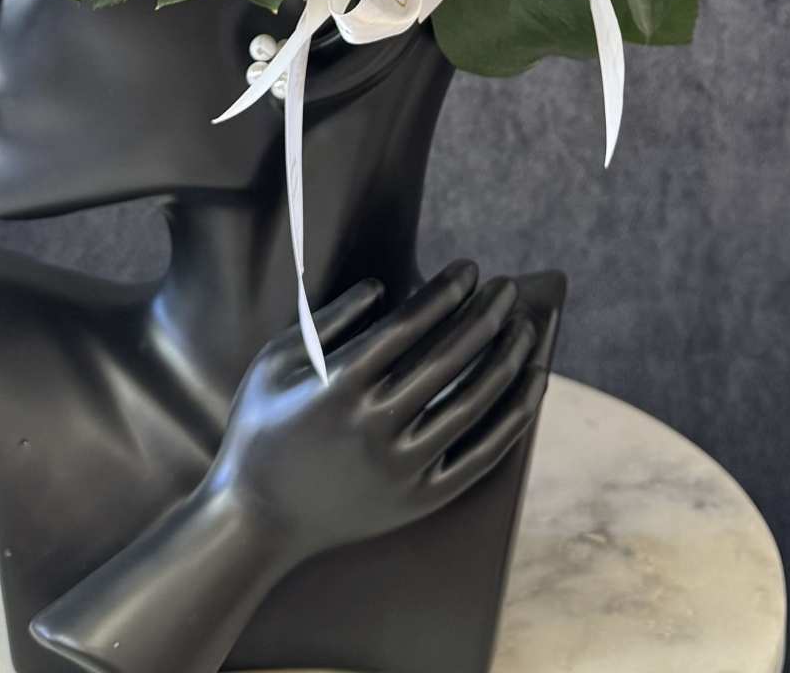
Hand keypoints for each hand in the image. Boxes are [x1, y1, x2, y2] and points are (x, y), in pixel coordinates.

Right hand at [206, 261, 546, 564]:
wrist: (257, 521)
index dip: (445, 292)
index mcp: (337, 386)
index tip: (470, 268)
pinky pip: (481, 455)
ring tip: (526, 327)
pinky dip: (513, 417)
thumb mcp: (275, 362)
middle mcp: (374, 427)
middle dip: (485, 315)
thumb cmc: (261, 428)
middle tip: (507, 286)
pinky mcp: (419, 501)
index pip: (410, 326)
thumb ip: (328, 320)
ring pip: (473, 404)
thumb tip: (380, 287)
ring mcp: (401, 469)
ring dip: (507, 359)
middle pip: (448, 359)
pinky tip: (531, 384)